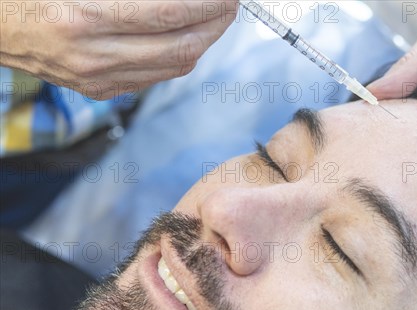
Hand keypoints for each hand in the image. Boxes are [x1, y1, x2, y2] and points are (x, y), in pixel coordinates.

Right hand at [0, 0, 237, 99]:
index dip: (206, 3)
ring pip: (173, 68)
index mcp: (84, 17)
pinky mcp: (98, 91)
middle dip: (215, 25)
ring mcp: (96, 79)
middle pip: (181, 48)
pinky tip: (185, 38)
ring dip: (203, 43)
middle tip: (229, 5)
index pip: (168, 13)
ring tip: (213, 20)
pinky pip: (154, 77)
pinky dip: (177, 58)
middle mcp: (92, 55)